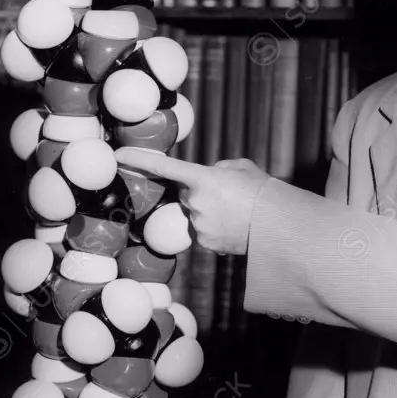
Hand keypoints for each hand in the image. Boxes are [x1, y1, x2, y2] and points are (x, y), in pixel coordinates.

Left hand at [114, 149, 268, 255]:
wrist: (278, 225)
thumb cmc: (262, 191)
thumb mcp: (241, 168)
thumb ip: (218, 168)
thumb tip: (208, 177)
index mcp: (203, 178)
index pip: (163, 166)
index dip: (138, 159)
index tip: (117, 155)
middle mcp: (195, 202)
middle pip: (186, 194)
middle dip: (200, 194)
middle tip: (228, 197)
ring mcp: (198, 225)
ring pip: (193, 215)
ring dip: (209, 213)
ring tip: (235, 213)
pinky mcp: (204, 243)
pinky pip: (201, 232)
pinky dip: (214, 229)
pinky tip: (234, 227)